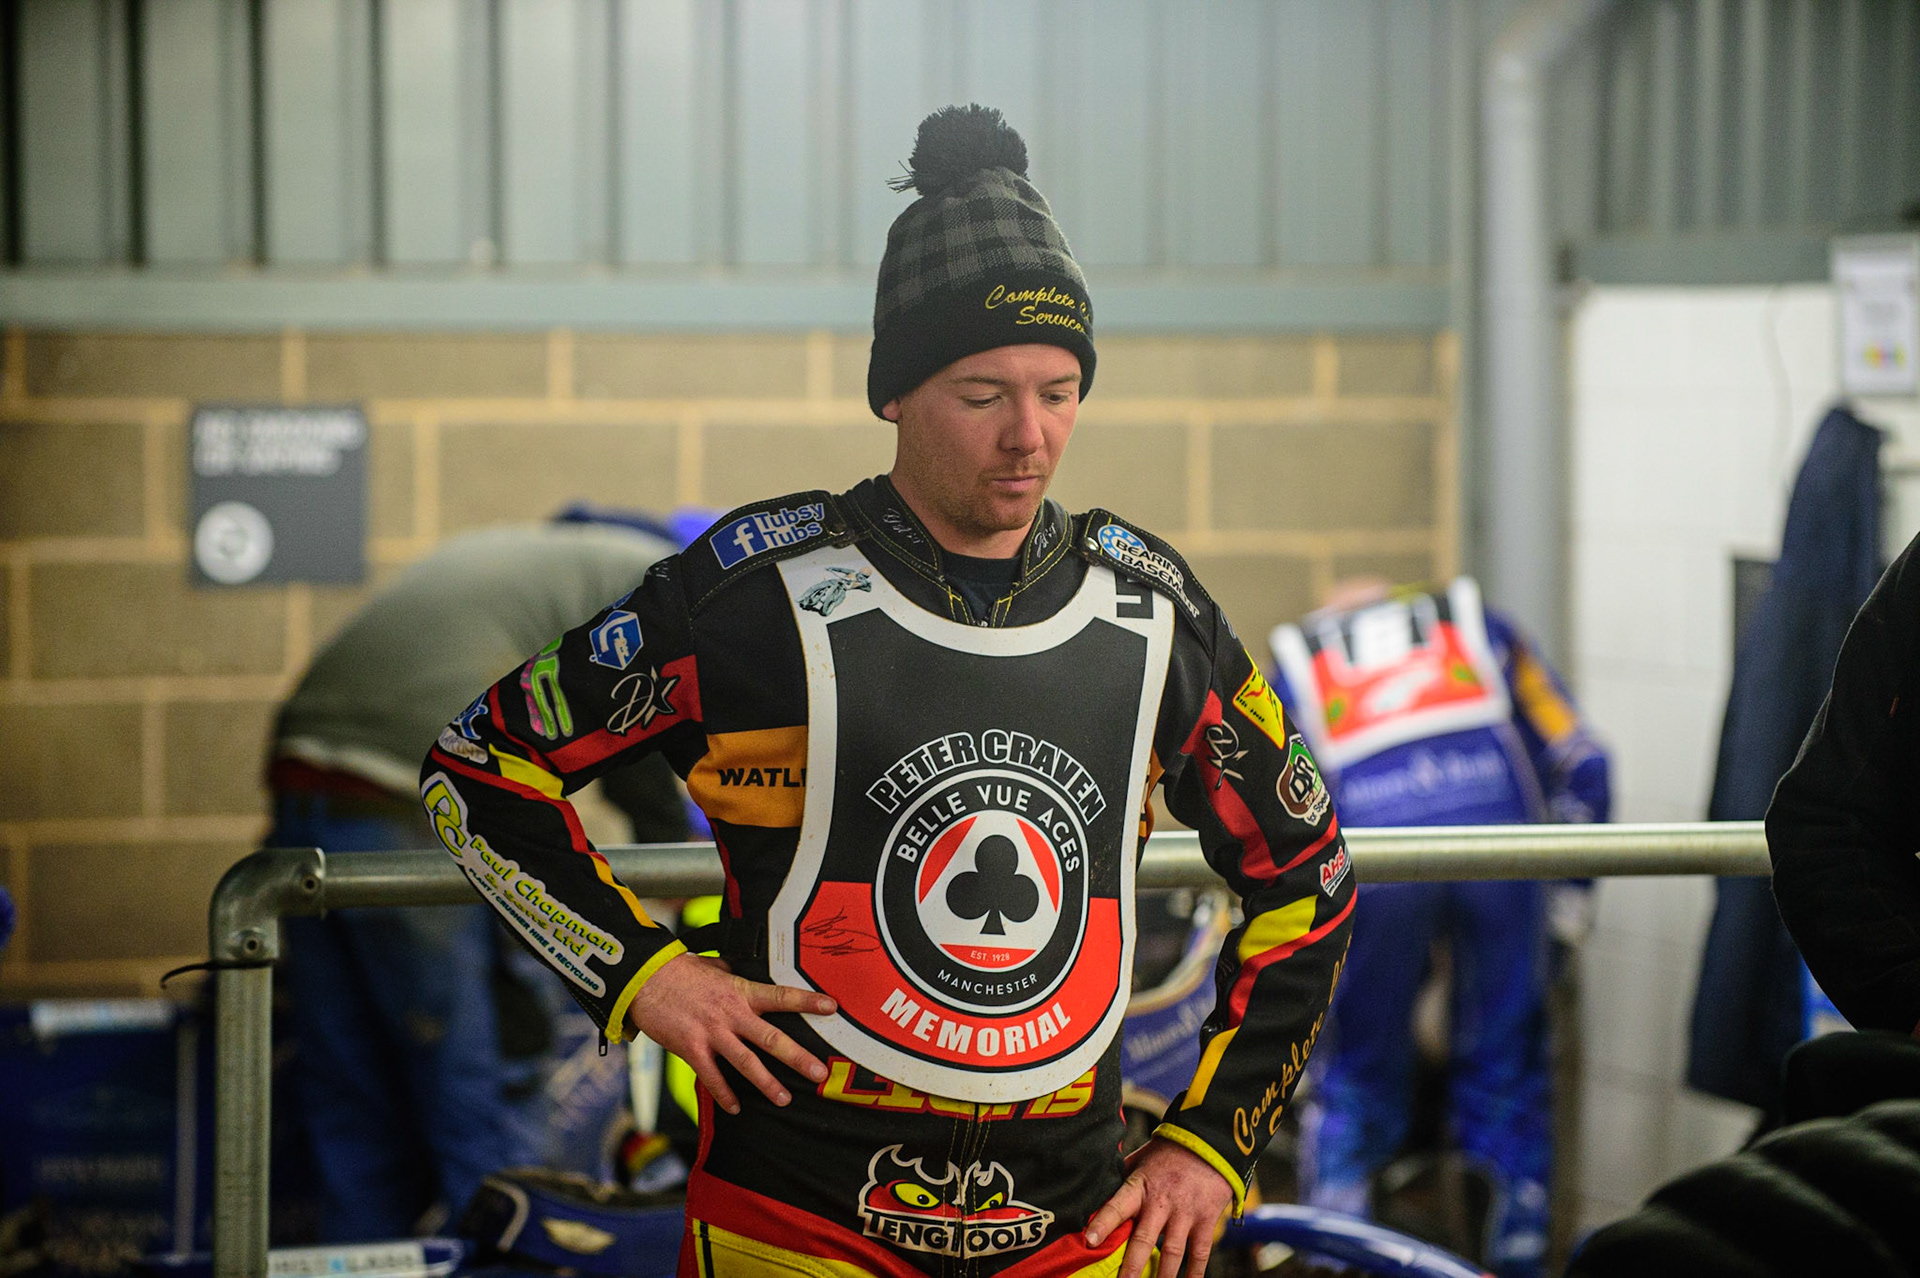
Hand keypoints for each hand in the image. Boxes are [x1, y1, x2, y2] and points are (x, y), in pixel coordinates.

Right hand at [625, 950, 836, 1114]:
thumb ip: (732, 973)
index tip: (832, 1007)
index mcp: (740, 991)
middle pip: (772, 1039)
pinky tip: (735, 1108)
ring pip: (746, 1063)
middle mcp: (732, 1014)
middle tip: (820, 1073)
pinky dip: (724, 1094)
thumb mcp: (713, 966)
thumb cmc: (679, 970)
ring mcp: (712, 1033)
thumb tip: (740, 968)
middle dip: (798, 1058)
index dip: (807, 1002)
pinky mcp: (691, 1048)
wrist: (643, 979)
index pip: (781, 996)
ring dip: (767, 1084)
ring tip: (785, 1100)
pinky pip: (712, 1076)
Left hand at [1085, 1137, 1234, 1277]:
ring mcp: (1185, 1213)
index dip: (1103, 1223)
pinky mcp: (1206, 1221)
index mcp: (1139, 1186)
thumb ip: (1120, 1180)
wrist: (1209, 1144)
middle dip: (1132, 1266)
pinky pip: (1200, 1253)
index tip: (1089, 1240)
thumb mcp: (1139, 1160)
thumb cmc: (1167, 1154)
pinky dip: (1194, 1273)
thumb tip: (1094, 1195)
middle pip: (1144, 1239)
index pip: (1117, 1205)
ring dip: (1163, 1277)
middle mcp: (1162, 1202)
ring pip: (1172, 1253)